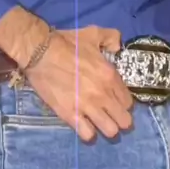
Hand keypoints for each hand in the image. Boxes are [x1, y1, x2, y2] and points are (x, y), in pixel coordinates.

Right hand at [25, 25, 133, 141]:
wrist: (41, 52)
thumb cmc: (68, 43)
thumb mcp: (94, 33)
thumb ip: (112, 38)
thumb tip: (117, 48)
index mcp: (110, 76)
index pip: (128, 102)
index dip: (124, 104)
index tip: (117, 102)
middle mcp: (102, 94)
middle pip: (123, 120)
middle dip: (121, 120)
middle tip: (112, 116)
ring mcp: (87, 107)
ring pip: (109, 131)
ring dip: (107, 128)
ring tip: (101, 124)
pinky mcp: (70, 115)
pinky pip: (87, 135)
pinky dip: (89, 133)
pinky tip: (86, 126)